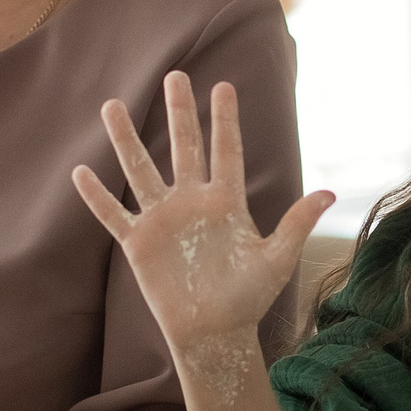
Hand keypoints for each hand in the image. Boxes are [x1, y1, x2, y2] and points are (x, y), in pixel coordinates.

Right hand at [73, 71, 334, 350]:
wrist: (215, 334)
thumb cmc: (249, 299)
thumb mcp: (277, 259)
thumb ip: (297, 223)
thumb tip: (329, 194)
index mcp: (226, 202)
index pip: (226, 152)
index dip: (224, 120)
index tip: (223, 86)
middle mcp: (192, 203)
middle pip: (184, 148)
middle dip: (179, 113)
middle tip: (174, 76)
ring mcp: (163, 220)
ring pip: (140, 170)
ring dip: (126, 139)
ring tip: (112, 105)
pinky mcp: (139, 243)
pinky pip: (113, 215)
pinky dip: (97, 196)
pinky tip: (81, 172)